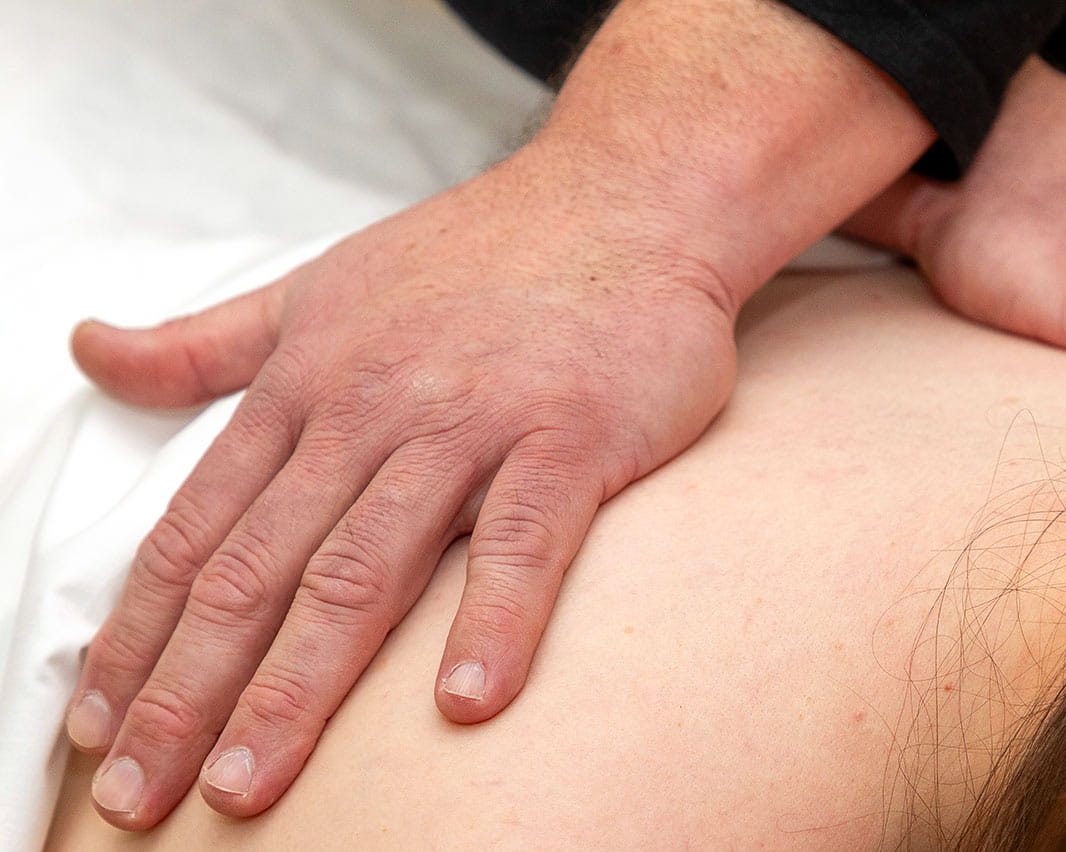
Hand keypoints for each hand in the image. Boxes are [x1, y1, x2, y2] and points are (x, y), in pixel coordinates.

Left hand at [62, 149, 738, 826]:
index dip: (139, 636)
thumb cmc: (478, 255)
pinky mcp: (569, 436)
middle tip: (147, 796)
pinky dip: (493, 621)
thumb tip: (90, 348)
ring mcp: (470, 423)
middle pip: (259, 570)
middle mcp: (369, 411)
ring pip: (364, 568)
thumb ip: (208, 342)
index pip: (196, 531)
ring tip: (251, 780)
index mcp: (305, 387)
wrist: (622, 198)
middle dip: (189, 691)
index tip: (100, 725)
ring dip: (299, 683)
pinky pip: (523, 539)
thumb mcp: (317, 289)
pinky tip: (463, 704)